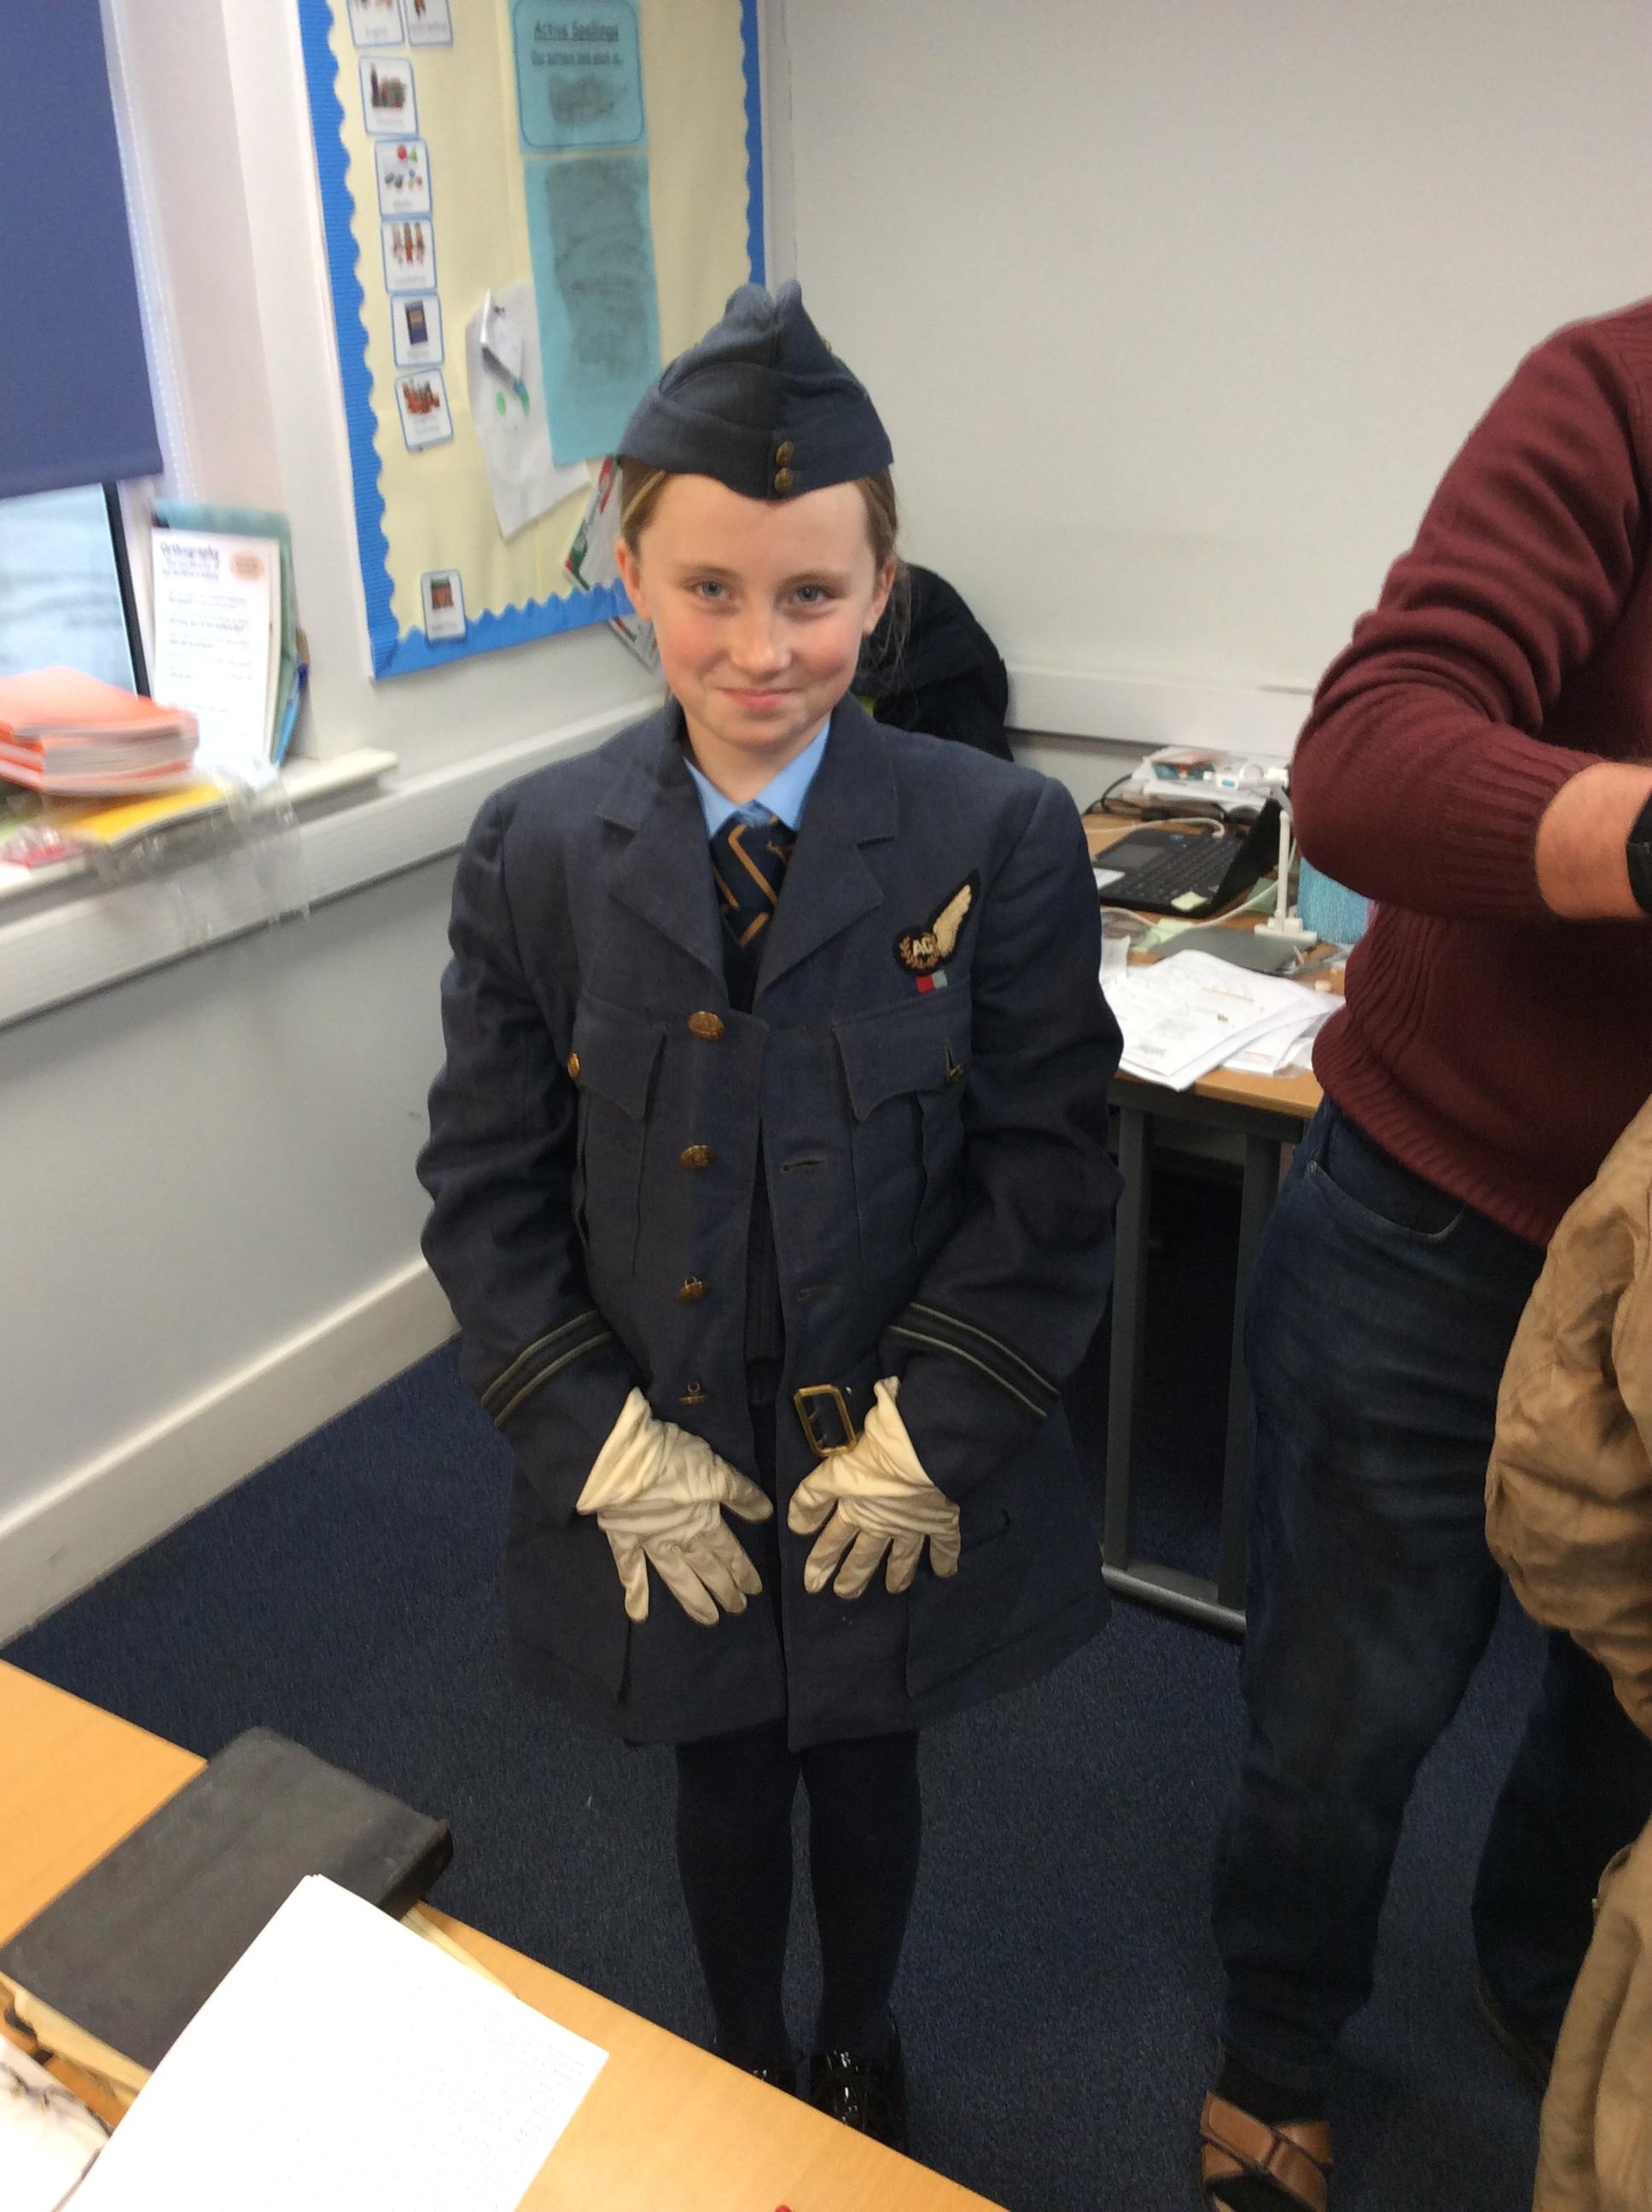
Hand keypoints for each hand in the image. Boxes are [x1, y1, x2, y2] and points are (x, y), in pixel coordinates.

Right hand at [578, 1390, 771, 1625]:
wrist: (621, 1460)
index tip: (755, 1591)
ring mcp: (650, 1542)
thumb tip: (766, 1513)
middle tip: (738, 1610)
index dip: (743, 1570)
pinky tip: (638, 1616)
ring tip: (708, 1620)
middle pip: (706, 1568)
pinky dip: (634, 1592)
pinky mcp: (623, 1539)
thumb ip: (738, 1493)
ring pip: (676, 1577)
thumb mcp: (712, 1470)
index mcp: (702, 1520)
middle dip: (724, 1589)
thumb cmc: (670, 1460)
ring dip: (692, 1599)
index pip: (728, 1551)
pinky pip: (628, 1569)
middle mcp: (679, 1538)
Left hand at [788, 1378, 960, 1599]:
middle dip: (853, 1576)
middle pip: (865, 1555)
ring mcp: (913, 1526)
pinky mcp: (942, 1521)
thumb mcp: (835, 1470)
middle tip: (844, 1594)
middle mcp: (883, 1524)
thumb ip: (813, 1496)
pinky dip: (946, 1559)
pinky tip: (946, 1573)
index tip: (812, 1583)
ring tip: (893, 1590)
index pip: (833, 1539)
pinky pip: (946, 1544)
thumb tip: (795, 1526)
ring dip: (897, 1573)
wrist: (923, 1451)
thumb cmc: (877, 1453)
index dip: (821, 1560)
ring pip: (903, 1555)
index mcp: (857, 1511)